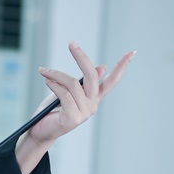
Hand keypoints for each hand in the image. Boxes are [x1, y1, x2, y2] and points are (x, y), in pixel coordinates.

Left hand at [16, 41, 134, 173]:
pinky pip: (64, 94)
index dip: (122, 66)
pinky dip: (53, 84)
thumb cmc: (53, 110)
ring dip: (55, 74)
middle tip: (71, 43)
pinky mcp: (72, 118)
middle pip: (92, 76)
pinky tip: (46, 80)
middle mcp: (92, 105)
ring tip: (44, 71)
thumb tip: (102, 67)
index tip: (132, 52)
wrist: (40, 130)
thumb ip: (83, 82)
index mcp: (93, 98)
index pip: (112, 81)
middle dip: (81, 57)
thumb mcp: (68, 92)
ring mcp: (84, 113)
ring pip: (73, 84)